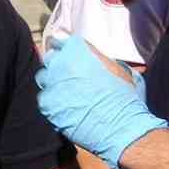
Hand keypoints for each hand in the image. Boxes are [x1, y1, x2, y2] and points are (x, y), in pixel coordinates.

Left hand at [36, 35, 167, 168]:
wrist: (120, 126)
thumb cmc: (124, 99)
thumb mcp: (118, 69)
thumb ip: (99, 59)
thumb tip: (95, 60)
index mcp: (78, 49)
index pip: (60, 42)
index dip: (64, 50)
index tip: (66, 56)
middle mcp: (61, 63)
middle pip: (50, 59)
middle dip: (58, 66)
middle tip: (69, 76)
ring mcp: (52, 83)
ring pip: (44, 78)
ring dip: (53, 83)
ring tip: (68, 93)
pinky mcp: (47, 103)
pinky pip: (44, 98)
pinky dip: (52, 102)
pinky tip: (66, 107)